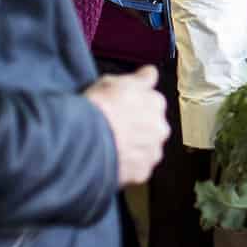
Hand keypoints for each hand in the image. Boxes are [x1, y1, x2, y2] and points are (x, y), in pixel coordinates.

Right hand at [85, 67, 169, 187]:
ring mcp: (153, 152)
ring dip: (134, 148)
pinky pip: (136, 169)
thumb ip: (139, 79)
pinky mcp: (143, 173)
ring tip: (111, 147)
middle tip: (115, 129)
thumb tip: (151, 73)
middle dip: (138, 128)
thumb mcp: (113, 81)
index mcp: (157, 102)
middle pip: (152, 127)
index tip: (122, 108)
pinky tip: (111, 161)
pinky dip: (127, 166)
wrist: (85, 139)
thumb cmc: (98, 107)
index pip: (152, 101)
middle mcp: (161, 127)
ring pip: (146, 149)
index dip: (135, 104)